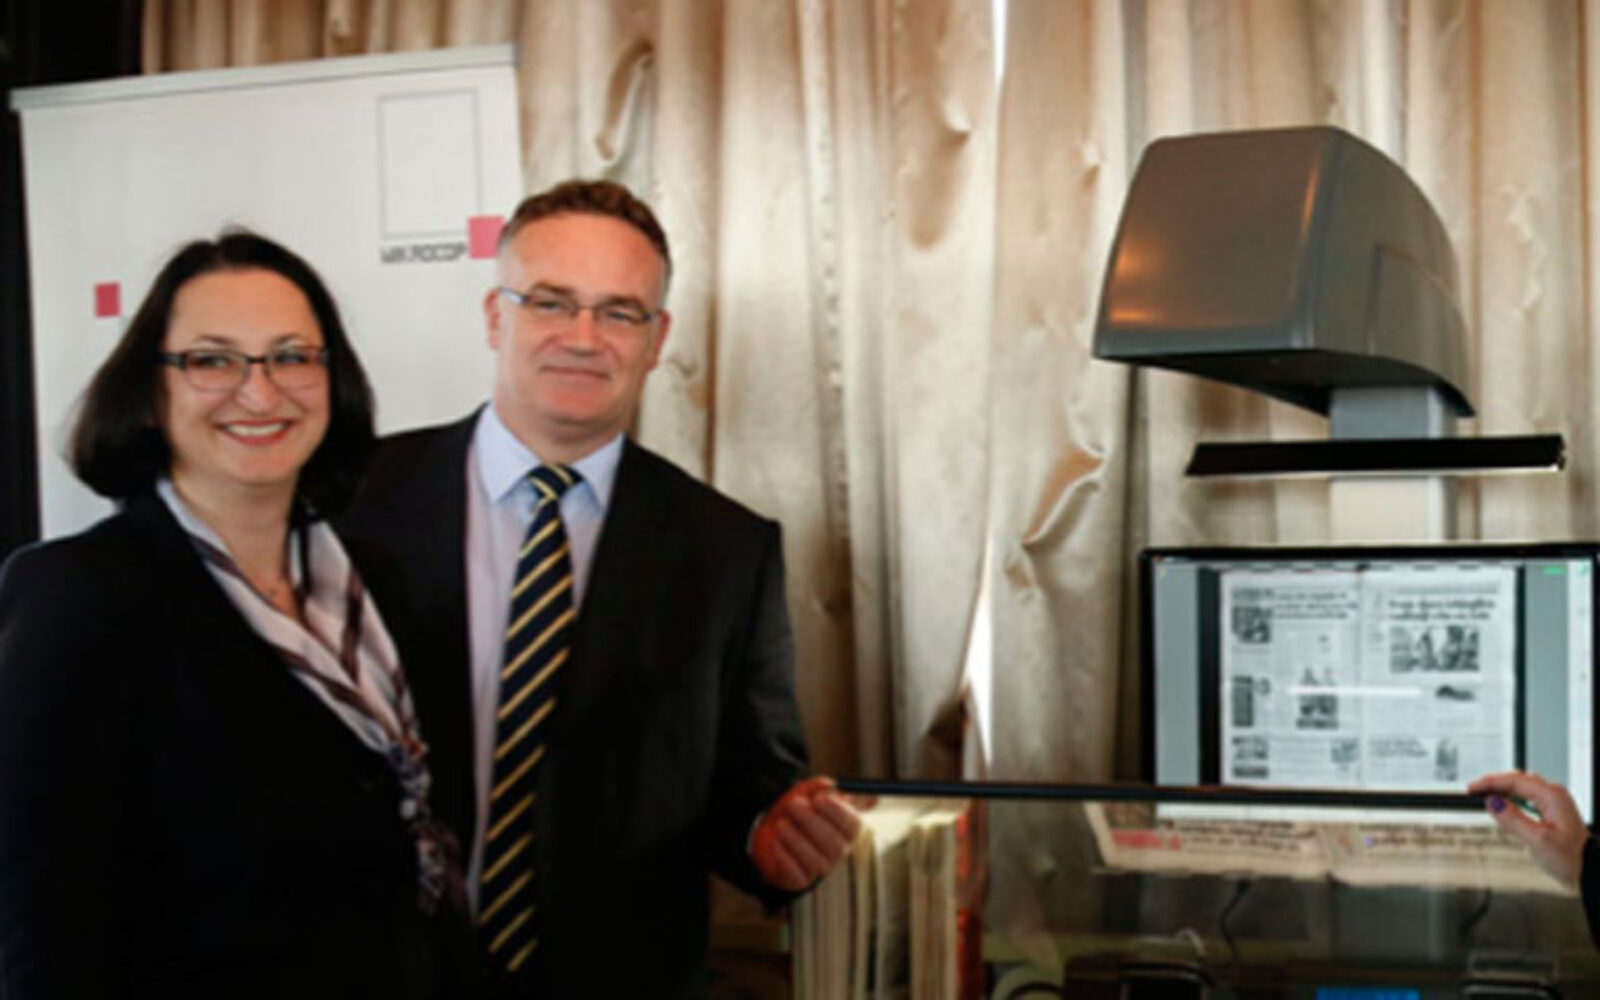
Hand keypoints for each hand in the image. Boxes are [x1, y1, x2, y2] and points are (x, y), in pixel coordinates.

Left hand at [750, 776, 861, 891]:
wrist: (769, 831)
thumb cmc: (793, 811)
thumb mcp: (802, 793)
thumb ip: (815, 787)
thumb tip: (828, 785)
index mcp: (845, 828)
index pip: (852, 823)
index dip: (836, 811)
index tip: (818, 798)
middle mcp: (838, 849)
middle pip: (833, 842)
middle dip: (811, 821)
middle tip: (794, 804)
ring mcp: (821, 867)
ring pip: (815, 859)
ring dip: (796, 839)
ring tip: (781, 824)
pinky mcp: (801, 880)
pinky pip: (796, 873)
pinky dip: (785, 855)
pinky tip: (776, 841)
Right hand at [1468, 770, 1588, 888]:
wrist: (1588, 873)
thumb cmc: (1571, 859)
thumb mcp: (1537, 840)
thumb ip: (1512, 819)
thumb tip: (1492, 803)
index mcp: (1553, 797)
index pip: (1514, 781)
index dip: (1490, 782)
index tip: (1472, 788)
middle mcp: (1554, 795)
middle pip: (1518, 780)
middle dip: (1494, 783)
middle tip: (1475, 791)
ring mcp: (1554, 803)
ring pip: (1522, 787)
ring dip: (1502, 790)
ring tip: (1484, 798)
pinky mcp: (1552, 811)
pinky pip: (1527, 797)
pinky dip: (1511, 798)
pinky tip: (1503, 806)